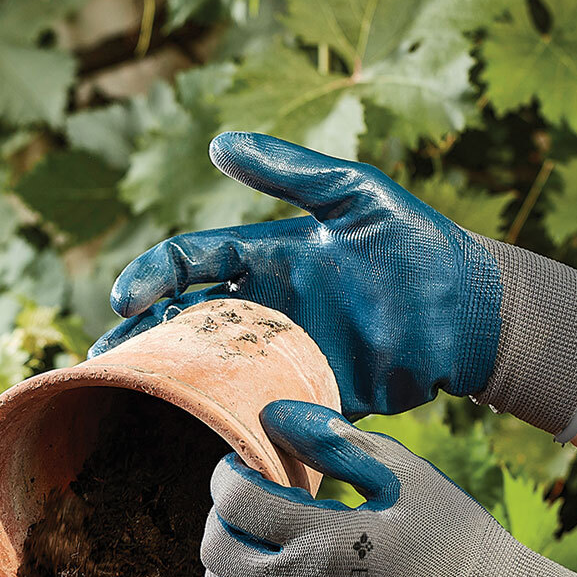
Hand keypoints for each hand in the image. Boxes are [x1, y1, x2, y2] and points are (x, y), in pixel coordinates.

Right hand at [94, 133, 576, 438]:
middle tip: (108, 359)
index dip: (152, 277)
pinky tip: (200, 434)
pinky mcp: (313, 396)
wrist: (469, 312)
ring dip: (174, 386)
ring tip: (137, 401)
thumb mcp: (354, 196)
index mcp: (265, 257)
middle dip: (143, 341)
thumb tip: (218, 142)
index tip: (126, 297)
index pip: (190, 263)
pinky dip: (233, 422)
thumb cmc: (414, 243)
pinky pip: (264, 411)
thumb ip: (290, 173)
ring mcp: (286, 355)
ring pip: (214, 372)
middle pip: (186, 324)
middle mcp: (266, 309)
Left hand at [201, 401, 576, 576]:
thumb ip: (335, 440)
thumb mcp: (404, 475)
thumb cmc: (454, 542)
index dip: (228, 472)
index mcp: (323, 536)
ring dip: (222, 571)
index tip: (245, 467)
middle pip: (216, 549)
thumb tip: (272, 414)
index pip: (234, 496)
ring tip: (251, 551)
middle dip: (222, 517)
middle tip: (248, 507)